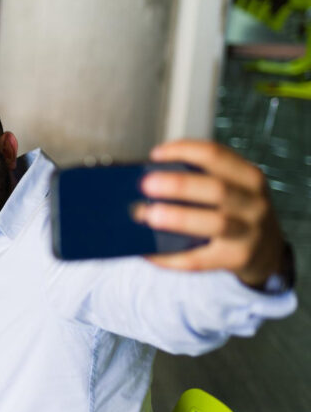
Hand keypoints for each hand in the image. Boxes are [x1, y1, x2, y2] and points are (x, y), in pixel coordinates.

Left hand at [135, 140, 287, 287]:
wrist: (266, 250)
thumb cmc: (235, 212)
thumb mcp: (231, 188)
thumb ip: (198, 180)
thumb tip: (144, 180)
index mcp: (247, 177)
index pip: (216, 155)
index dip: (184, 151)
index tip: (155, 155)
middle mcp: (253, 202)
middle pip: (217, 189)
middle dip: (179, 185)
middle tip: (145, 185)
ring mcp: (248, 232)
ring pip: (215, 223)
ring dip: (178, 218)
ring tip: (148, 215)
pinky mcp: (236, 258)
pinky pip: (200, 260)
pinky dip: (171, 257)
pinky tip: (149, 252)